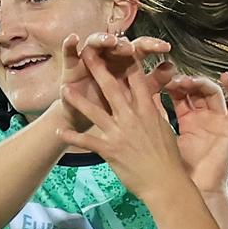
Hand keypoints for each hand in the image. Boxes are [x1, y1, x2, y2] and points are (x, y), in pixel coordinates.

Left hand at [56, 38, 187, 200]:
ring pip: (94, 111)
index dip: (127, 60)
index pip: (136, 79)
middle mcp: (132, 117)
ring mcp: (119, 133)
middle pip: (112, 87)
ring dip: (77, 100)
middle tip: (86, 52)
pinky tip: (59, 131)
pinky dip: (72, 136)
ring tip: (64, 89)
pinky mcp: (109, 150)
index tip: (119, 45)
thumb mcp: (164, 127)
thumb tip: (154, 95)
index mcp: (147, 110)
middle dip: (97, 68)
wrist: (165, 183)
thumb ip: (156, 109)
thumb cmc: (168, 157)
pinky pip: (86, 141)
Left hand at [167, 72, 227, 195]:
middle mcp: (204, 117)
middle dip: (184, 80)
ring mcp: (219, 120)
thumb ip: (155, 117)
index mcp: (188, 120)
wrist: (198, 189)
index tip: (157, 76)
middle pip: (195, 89)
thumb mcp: (163, 137)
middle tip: (171, 78)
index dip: (170, 82)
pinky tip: (224, 78)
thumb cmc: (180, 170)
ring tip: (187, 81)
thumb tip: (136, 98)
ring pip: (212, 91)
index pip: (180, 93)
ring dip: (200, 83)